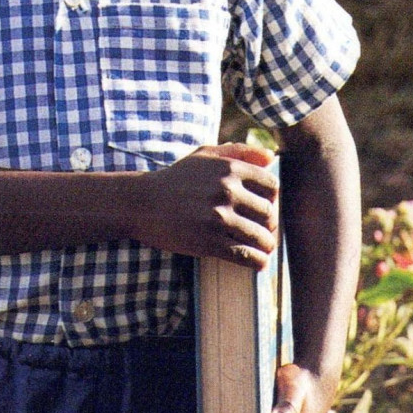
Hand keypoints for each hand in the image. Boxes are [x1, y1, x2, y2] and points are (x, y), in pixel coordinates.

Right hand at [145, 142, 278, 264]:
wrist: (141, 203)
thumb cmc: (176, 179)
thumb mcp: (204, 155)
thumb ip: (238, 151)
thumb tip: (270, 156)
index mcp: (229, 168)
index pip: (271, 186)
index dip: (271, 199)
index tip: (261, 208)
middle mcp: (226, 190)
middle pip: (269, 214)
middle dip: (269, 225)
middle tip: (261, 231)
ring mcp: (218, 218)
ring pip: (261, 238)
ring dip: (265, 246)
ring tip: (260, 247)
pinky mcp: (209, 242)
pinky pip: (247, 256)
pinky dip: (257, 261)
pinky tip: (256, 262)